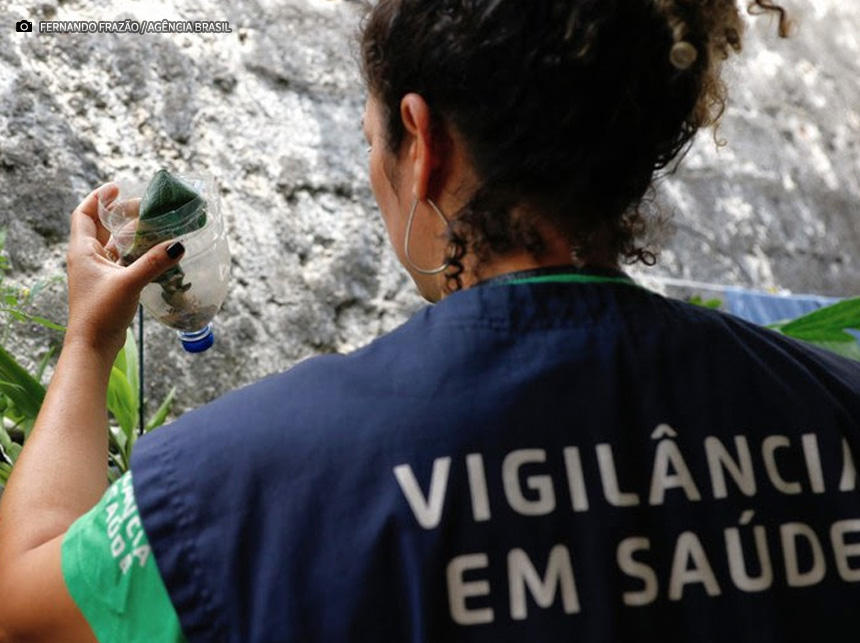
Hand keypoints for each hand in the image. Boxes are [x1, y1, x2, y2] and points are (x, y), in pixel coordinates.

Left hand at [65, 183, 183, 359]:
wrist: (93, 346)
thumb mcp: (129, 283)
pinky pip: (122, 261)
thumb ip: (154, 262)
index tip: (117, 187)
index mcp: (83, 251)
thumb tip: (178, 244)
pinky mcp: (109, 285)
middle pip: (102, 226)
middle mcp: (88, 258)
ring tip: (152, 225)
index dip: (99, 198)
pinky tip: (153, 253)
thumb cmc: (101, 313)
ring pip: (114, 244)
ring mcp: (98, 272)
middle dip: (121, 214)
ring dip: (130, 233)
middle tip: (144, 207)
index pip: (85, 214)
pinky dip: (135, 253)